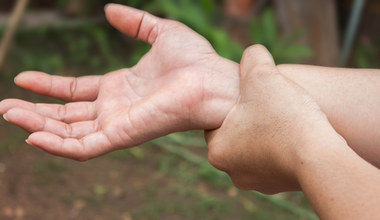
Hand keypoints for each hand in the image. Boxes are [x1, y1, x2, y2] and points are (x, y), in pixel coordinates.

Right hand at [0, 4, 238, 160]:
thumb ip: (135, 22)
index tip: (23, 78)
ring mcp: (118, 123)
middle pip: (67, 114)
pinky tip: (33, 137)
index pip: (76, 91)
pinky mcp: (124, 136)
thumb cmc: (196, 60)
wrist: (215, 80)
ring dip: (38, 126)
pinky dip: (59, 146)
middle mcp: (115, 108)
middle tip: (4, 107)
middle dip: (35, 111)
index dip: (49, 86)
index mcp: (120, 87)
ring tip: (9, 115)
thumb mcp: (159, 32)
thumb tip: (109, 10)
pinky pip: (85, 147)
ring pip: (70, 132)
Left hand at [205, 45, 343, 193]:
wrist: (321, 157)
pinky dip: (286, 145)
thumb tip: (252, 53)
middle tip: (272, 104)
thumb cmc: (285, 116)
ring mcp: (257, 181)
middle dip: (254, 116)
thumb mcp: (262, 75)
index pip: (219, 118)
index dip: (238, 101)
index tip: (256, 94)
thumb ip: (251, 58)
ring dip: (271, 131)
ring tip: (288, 118)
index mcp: (217, 150)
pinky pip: (278, 157)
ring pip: (260, 145)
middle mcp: (233, 171)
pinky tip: (299, 134)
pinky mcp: (280, 185)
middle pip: (240, 132)